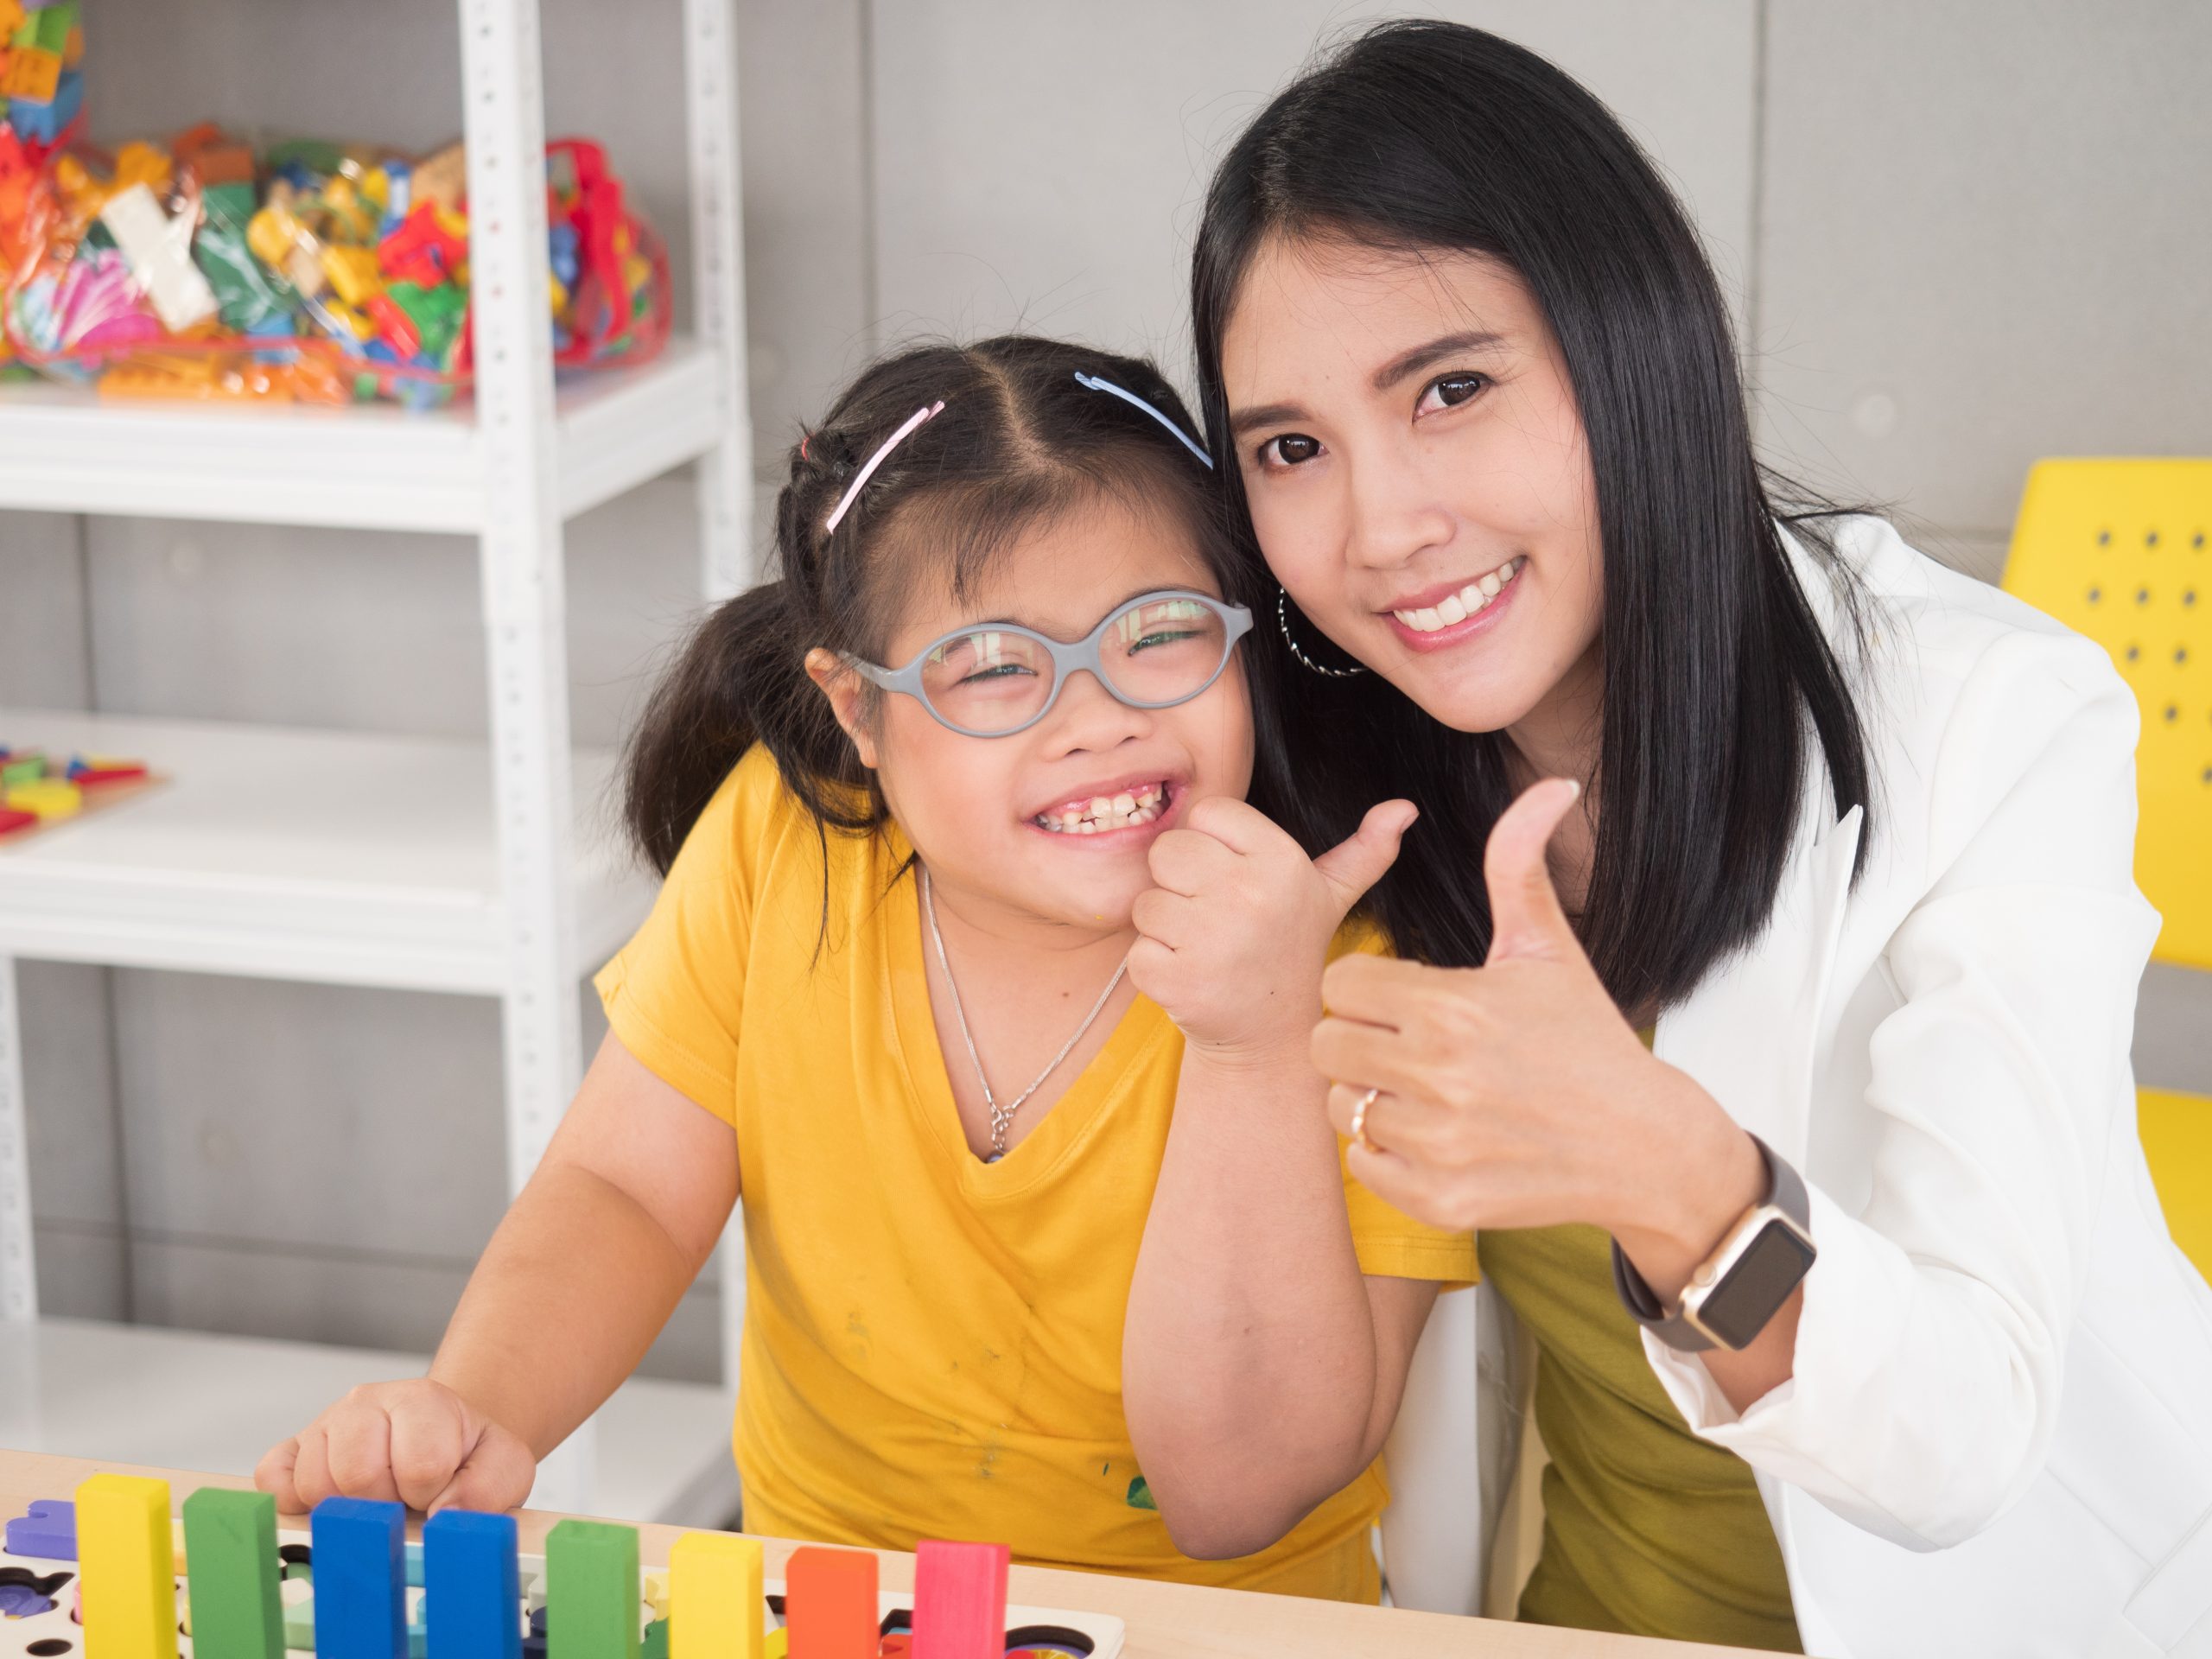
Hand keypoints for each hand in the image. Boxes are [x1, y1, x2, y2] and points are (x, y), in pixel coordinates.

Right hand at [255, 1378, 535, 1514]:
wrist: (439, 1442)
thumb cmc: (466, 1457)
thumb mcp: (504, 1467)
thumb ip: (489, 1489)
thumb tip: (445, 1515)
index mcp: (423, 1401)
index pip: (419, 1465)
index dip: (430, 1495)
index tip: (437, 1493)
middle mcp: (367, 1402)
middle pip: (358, 1475)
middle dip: (385, 1504)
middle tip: (402, 1499)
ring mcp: (325, 1424)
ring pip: (314, 1483)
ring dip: (346, 1507)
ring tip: (374, 1498)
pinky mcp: (292, 1449)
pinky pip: (273, 1481)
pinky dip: (295, 1502)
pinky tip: (331, 1502)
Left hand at [1129, 796, 1416, 1062]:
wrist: (1273, 1038)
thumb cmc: (1292, 950)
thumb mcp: (1330, 897)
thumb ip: (1364, 851)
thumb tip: (1405, 808)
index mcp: (1282, 861)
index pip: (1207, 813)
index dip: (1213, 845)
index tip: (1235, 879)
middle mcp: (1249, 895)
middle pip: (1168, 850)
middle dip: (1180, 882)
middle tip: (1214, 916)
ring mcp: (1211, 940)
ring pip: (1147, 901)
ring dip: (1165, 928)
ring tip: (1206, 948)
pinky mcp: (1176, 980)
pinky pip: (1137, 949)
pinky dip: (1154, 966)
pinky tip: (1192, 977)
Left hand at [1313, 779, 1760, 1280]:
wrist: (1644, 1146)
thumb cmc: (1588, 1041)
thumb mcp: (1549, 949)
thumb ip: (1521, 864)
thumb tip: (1553, 785)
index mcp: (1453, 1005)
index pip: (1341, 982)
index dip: (1367, 988)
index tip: (1404, 1001)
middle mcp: (1440, 1075)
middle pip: (1324, 1043)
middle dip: (1356, 1039)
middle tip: (1401, 1046)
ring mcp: (1439, 1143)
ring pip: (1341, 1105)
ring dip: (1371, 1097)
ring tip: (1422, 1092)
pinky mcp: (1441, 1200)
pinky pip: (1364, 1165)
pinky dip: (1388, 1154)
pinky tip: (1434, 1136)